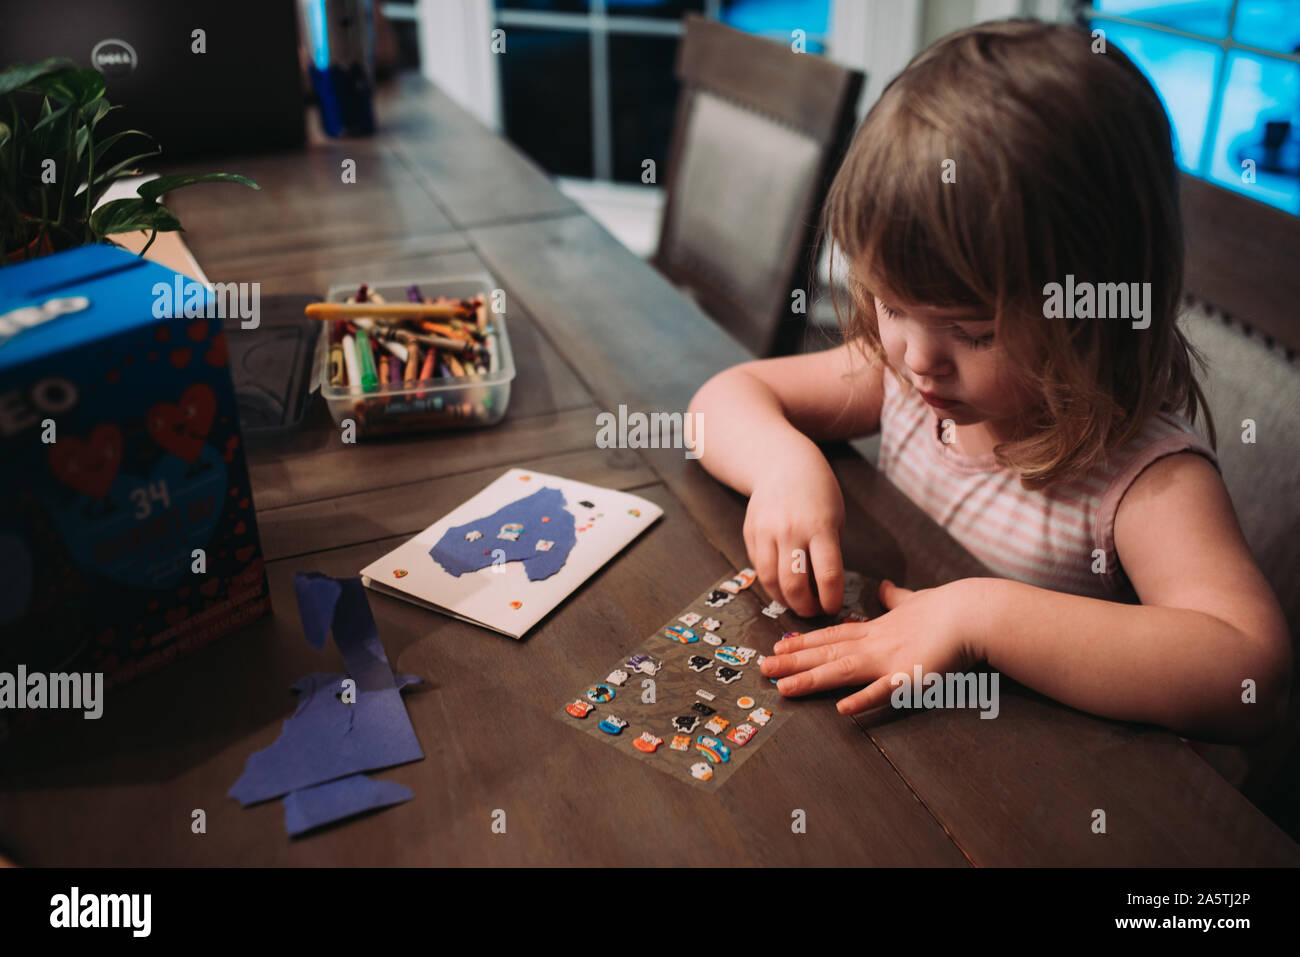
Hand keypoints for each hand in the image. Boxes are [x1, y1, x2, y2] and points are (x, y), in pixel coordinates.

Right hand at [742, 450, 844, 616]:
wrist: (783, 464)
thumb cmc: (818, 493)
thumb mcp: (835, 518)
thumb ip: (830, 552)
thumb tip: (824, 590)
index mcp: (820, 527)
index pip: (827, 575)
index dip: (831, 600)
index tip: (833, 607)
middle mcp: (791, 531)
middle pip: (795, 585)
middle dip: (805, 607)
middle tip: (813, 612)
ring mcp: (766, 532)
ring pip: (771, 581)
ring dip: (785, 600)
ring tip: (796, 603)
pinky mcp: (750, 533)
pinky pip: (759, 568)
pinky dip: (770, 583)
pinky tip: (781, 585)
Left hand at [760, 579, 985, 713]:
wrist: (974, 611)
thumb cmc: (949, 607)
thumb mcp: (915, 599)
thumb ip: (896, 598)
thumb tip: (885, 587)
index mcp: (877, 629)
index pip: (832, 636)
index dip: (804, 642)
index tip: (779, 647)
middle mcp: (875, 643)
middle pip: (826, 653)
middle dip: (793, 662)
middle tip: (763, 670)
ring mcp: (890, 660)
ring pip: (842, 671)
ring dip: (812, 680)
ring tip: (785, 689)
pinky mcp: (911, 677)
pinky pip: (884, 691)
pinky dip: (863, 700)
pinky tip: (842, 710)